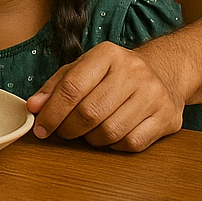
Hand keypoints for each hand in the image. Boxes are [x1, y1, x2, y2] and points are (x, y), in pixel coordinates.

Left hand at [26, 41, 185, 151]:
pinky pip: (131, 143)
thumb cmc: (114, 74)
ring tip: (87, 133)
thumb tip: (33, 107)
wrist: (165, 73)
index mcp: (107, 54)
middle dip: (68, 128)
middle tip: (62, 133)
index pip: (72, 87)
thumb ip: (56, 86)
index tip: (40, 128)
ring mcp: (153, 95)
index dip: (52, 112)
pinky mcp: (167, 118)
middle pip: (89, 112)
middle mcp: (133, 72)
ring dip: (91, 139)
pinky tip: (110, 137)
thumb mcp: (84, 68)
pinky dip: (114, 146)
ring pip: (110, 131)